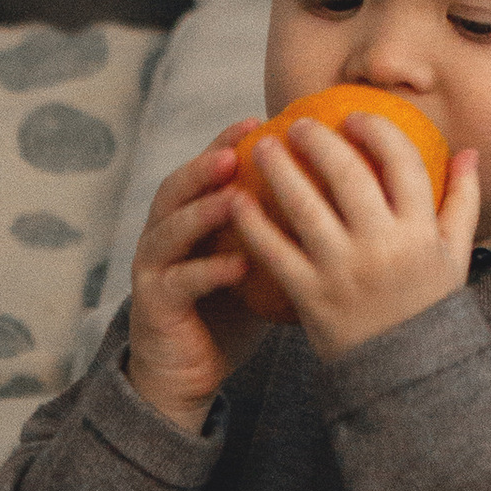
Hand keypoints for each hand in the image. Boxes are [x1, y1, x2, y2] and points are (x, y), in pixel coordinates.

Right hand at [123, 136, 264, 428]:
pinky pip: (180, 282)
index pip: (203, 170)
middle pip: (176, 188)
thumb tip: (338, 196)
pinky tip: (238, 265)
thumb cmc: (228, 314)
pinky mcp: (153, 305)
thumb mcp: (256, 264)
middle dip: (204, 166)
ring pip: (170, 229)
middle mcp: (162, 235)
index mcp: (186, 219)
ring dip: (201, 211)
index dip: (225, 140)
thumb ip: (276, 229)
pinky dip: (207, 270)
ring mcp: (152, 269)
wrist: (185, 372)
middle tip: (237, 150)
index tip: (259, 118)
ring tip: (232, 198)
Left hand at [229, 112, 481, 360]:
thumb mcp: (455, 255)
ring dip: (279, 169)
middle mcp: (382, 245)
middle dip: (318, 141)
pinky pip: (276, 252)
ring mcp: (343, 271)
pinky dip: (254, 223)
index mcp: (419, 230)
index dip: (375, 131)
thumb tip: (468, 150)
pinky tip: (239, 201)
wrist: (403, 375)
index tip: (352, 117)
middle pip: (346, 174)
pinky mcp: (310, 296)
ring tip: (262, 146)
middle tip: (296, 125)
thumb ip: (463, 200)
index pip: (400, 161)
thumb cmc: (426, 308)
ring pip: (305, 205)